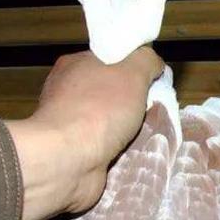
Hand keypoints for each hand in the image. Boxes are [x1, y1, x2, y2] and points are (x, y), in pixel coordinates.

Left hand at [6, 48, 163, 219]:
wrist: (68, 161)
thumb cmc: (100, 110)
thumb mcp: (133, 72)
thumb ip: (147, 61)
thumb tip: (153, 64)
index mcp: (75, 64)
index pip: (109, 58)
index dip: (132, 67)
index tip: (151, 80)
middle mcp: (66, 90)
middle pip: (110, 90)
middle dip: (133, 101)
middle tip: (153, 108)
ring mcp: (67, 122)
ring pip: (108, 120)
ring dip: (127, 127)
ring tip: (148, 133)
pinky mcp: (70, 150)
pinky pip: (102, 144)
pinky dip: (117, 148)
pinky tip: (131, 151)